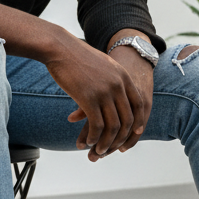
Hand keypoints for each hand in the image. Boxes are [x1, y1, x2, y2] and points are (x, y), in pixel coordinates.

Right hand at [44, 38, 145, 161]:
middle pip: (127, 119)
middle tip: (113, 147)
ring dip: (106, 142)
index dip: (138, 120)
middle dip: (121, 137)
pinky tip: (89, 142)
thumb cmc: (78, 57)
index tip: (136, 131)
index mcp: (123, 76)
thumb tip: (115, 90)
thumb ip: (113, 77)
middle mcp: (117, 85)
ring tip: (99, 150)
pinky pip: (97, 125)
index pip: (138, 104)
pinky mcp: (89, 99)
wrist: (60, 48)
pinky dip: (94, 137)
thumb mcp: (103, 64)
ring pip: (113, 126)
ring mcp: (104, 92)